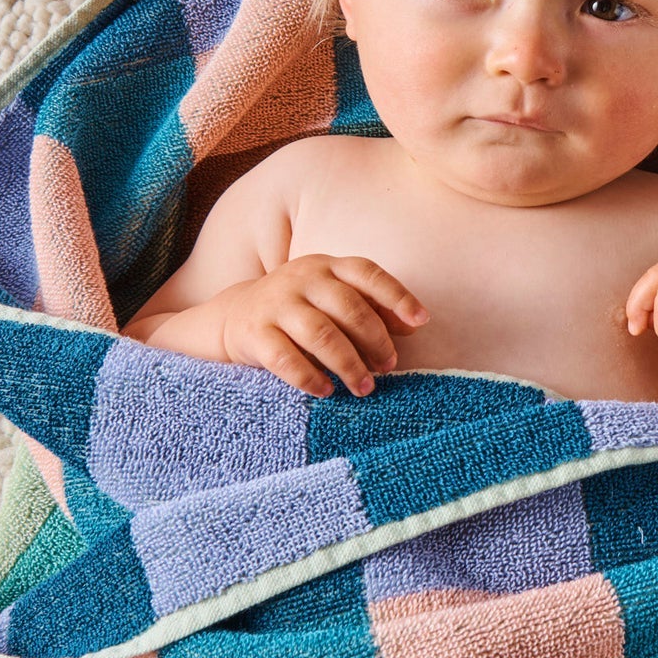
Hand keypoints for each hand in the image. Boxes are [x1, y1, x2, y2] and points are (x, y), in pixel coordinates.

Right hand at [218, 255, 427, 398]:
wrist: (237, 315)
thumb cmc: (301, 309)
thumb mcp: (333, 299)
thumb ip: (371, 307)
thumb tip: (412, 325)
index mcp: (328, 267)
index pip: (367, 273)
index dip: (397, 296)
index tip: (420, 321)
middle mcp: (302, 279)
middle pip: (348, 307)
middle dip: (375, 341)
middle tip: (388, 367)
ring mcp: (276, 304)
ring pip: (320, 334)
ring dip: (348, 364)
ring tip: (364, 387)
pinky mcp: (254, 333)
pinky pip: (285, 358)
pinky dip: (309, 377)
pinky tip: (326, 391)